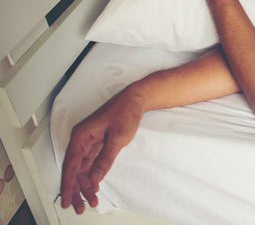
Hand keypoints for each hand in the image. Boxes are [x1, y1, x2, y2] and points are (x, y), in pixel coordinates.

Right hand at [60, 89, 144, 213]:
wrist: (136, 100)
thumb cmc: (125, 112)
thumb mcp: (117, 138)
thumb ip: (105, 159)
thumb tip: (94, 178)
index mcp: (81, 136)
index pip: (71, 165)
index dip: (68, 184)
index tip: (67, 199)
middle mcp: (81, 139)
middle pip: (74, 169)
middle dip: (76, 189)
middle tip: (78, 206)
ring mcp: (88, 141)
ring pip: (81, 168)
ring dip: (84, 184)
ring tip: (88, 201)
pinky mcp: (96, 143)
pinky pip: (89, 163)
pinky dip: (91, 175)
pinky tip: (92, 187)